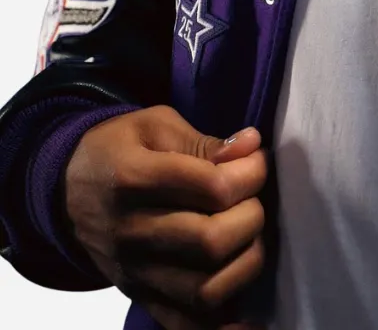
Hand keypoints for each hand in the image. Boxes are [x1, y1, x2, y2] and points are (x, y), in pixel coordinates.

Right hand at [64, 105, 267, 329]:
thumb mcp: (156, 126)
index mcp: (135, 179)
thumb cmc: (119, 147)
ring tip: (247, 236)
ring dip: (245, 263)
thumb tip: (251, 146)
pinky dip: (222, 325)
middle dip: (252, 216)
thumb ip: (204, 142)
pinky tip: (245, 315)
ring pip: (206, 290)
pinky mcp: (139, 297)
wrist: (64, 187)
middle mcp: (132, 232)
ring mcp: (134, 272)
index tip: (255, 161)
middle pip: (212, 242)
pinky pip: (183, 325)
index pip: (212, 188)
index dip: (250, 174)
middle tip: (251, 198)